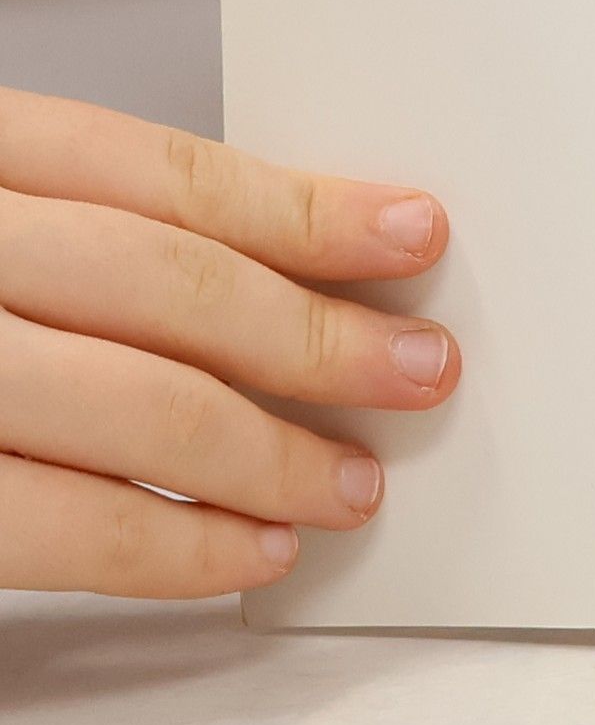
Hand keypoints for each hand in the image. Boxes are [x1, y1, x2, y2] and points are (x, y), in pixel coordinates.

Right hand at [0, 87, 457, 597]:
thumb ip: (84, 226)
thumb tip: (283, 266)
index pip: (160, 173)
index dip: (302, 206)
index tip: (410, 232)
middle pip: (161, 284)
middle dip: (313, 335)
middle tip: (417, 369)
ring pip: (122, 404)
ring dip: (263, 455)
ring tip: (350, 483)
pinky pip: (45, 525)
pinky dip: (165, 547)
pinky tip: (245, 551)